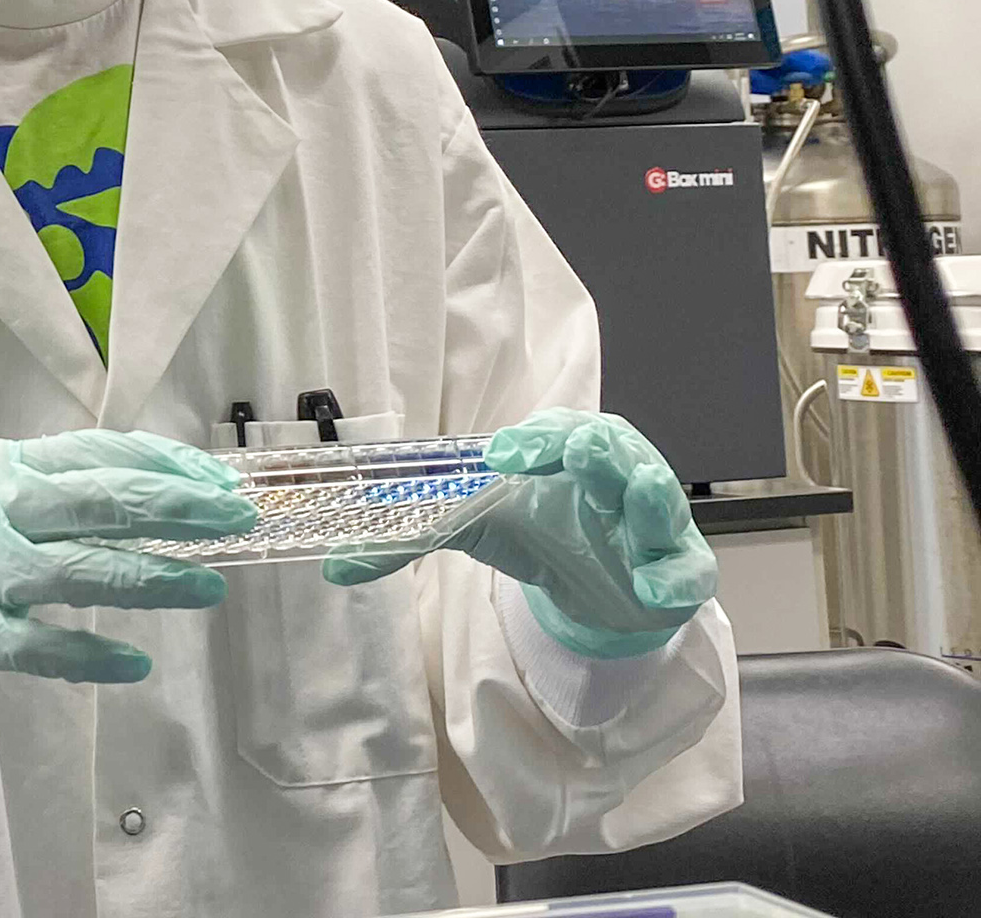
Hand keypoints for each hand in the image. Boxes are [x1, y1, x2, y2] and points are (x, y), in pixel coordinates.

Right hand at [0, 431, 256, 727]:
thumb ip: (38, 487)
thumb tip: (134, 490)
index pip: (95, 452)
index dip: (161, 463)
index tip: (215, 476)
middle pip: (101, 500)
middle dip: (177, 506)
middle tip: (236, 516)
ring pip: (84, 571)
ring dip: (156, 578)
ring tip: (210, 587)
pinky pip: (43, 647)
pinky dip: (93, 657)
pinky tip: (135, 665)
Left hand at [327, 409, 717, 660]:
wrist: (597, 586)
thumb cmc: (540, 532)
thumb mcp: (473, 529)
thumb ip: (408, 540)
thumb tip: (335, 565)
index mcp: (560, 453)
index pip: (553, 431)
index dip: (534, 439)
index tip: (501, 457)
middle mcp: (611, 475)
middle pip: (610, 450)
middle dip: (596, 451)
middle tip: (578, 451)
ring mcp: (649, 521)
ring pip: (657, 498)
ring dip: (649, 496)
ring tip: (638, 495)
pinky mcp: (676, 567)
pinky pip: (686, 568)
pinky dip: (674, 578)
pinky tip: (655, 590)